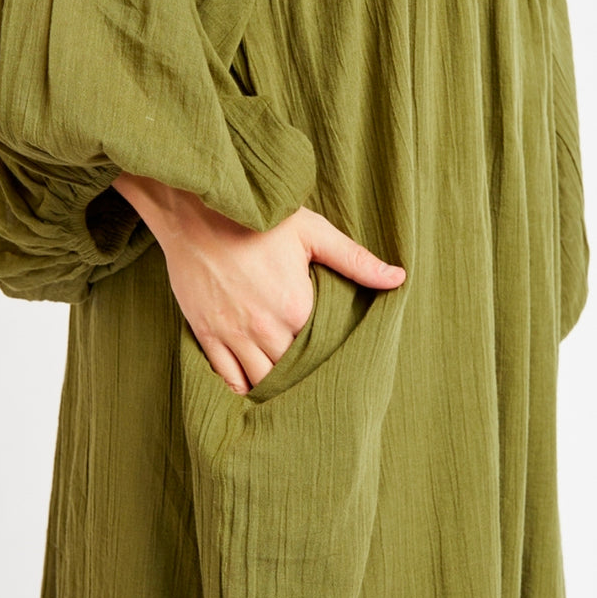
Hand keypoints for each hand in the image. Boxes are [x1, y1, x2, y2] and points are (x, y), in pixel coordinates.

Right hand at [112, 174, 405, 394]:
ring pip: (258, 380)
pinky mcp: (206, 332)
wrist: (198, 209)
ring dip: (272, 385)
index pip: (319, 350)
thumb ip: (355, 259)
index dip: (326, 354)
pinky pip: (224, 376)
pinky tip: (249, 388)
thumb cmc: (257, 218)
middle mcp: (265, 327)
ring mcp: (232, 333)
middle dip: (300, 375)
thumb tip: (398, 278)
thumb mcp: (312, 231)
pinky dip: (239, 387)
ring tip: (284, 386)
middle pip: (290, 371)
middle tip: (310, 377)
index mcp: (296, 306)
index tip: (330, 355)